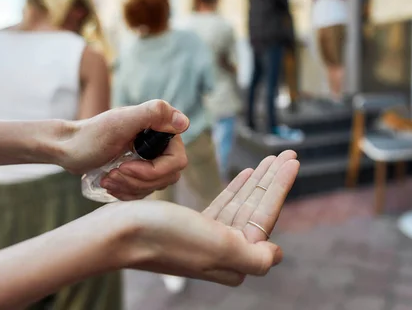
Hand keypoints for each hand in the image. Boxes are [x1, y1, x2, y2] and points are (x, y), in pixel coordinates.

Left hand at [58, 100, 189, 199]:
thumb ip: (153, 114)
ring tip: (108, 178)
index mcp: (163, 128)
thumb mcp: (120, 122)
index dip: (154, 170)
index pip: (177, 161)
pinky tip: (110, 182)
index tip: (125, 166)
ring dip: (130, 186)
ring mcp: (153, 159)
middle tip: (113, 174)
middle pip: (168, 177)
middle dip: (138, 180)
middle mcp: (162, 143)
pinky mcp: (142, 172)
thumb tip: (184, 122)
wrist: (69, 148)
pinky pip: (146, 192)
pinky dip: (127, 192)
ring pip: (157, 187)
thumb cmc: (91, 135)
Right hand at [109, 150, 298, 284]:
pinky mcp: (192, 228)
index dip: (281, 186)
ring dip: (258, 180)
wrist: (118, 234)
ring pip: (242, 205)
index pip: (266, 217)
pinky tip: (246, 174)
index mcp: (235, 259)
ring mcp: (208, 240)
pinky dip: (236, 189)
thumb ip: (254, 256)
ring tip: (272, 158)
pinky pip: (223, 205)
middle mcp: (225, 253)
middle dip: (273, 180)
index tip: (293, 159)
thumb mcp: (217, 247)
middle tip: (289, 152)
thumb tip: (277, 254)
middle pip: (256, 209)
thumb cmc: (165, 237)